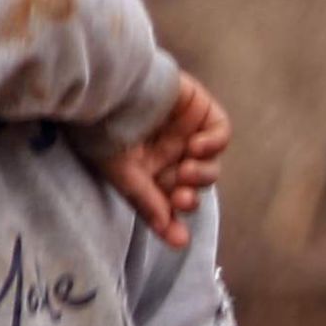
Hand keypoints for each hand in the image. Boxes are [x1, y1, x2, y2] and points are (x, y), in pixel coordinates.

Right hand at [81, 74, 230, 247]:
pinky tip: (196, 147)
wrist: (110, 85)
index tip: (179, 240)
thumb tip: (177, 240)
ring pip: (208, 166)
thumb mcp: (122, 172)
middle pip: (190, 187)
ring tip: (186, 171)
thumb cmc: (105, 128)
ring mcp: (185, 132)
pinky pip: (220, 133)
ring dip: (202, 176)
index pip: (165, 203)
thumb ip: (148, 202)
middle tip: (181, 199)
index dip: (173, 223)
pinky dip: (214, 144)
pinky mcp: (199, 110)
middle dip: (187, 198)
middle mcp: (166, 153)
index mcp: (145, 171)